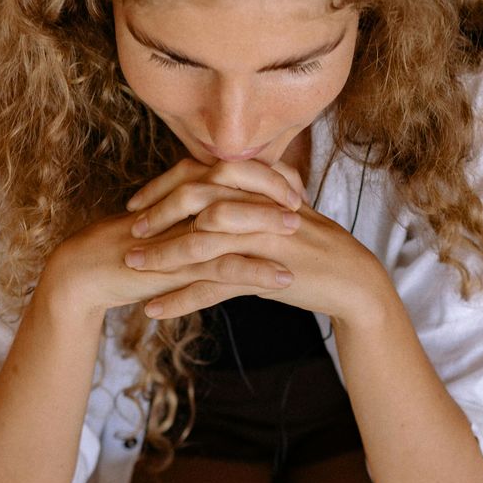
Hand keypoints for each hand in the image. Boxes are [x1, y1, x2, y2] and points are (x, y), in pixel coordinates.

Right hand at [39, 200, 295, 321]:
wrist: (85, 273)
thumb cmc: (127, 251)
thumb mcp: (165, 227)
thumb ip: (191, 214)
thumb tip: (225, 209)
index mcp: (180, 190)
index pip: (229, 171)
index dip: (262, 175)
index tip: (291, 185)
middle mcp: (181, 204)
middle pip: (236, 187)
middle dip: (273, 193)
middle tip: (305, 204)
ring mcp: (179, 232)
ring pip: (234, 223)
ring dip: (270, 228)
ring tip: (303, 236)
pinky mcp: (178, 265)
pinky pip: (224, 265)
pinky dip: (257, 271)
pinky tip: (283, 280)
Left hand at [122, 165, 390, 326]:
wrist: (352, 278)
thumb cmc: (314, 244)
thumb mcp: (282, 210)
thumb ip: (251, 194)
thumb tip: (217, 186)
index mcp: (259, 186)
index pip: (202, 173)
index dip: (165, 185)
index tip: (138, 202)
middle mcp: (259, 205)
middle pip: (196, 200)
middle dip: (158, 216)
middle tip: (131, 232)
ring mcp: (263, 238)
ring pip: (201, 243)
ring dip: (163, 257)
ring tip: (134, 269)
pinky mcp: (266, 273)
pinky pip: (214, 286)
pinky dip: (181, 298)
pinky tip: (155, 310)